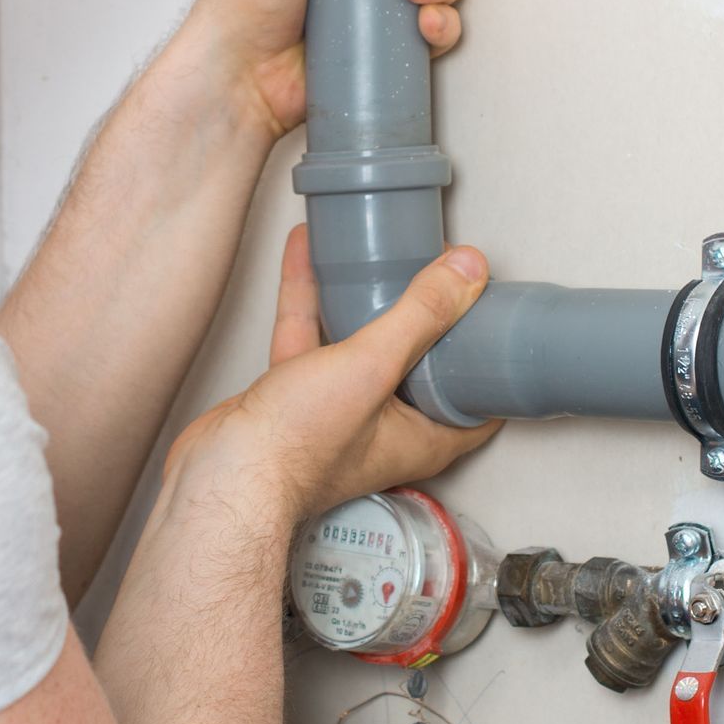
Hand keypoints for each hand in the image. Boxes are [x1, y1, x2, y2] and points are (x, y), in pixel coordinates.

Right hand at [164, 226, 499, 529]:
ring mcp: (337, 410)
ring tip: (380, 252)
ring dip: (368, 299)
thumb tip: (468, 269)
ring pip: (361, 345)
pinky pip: (310, 335)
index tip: (498, 318)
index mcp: (420, 437)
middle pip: (420, 367)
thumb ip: (421, 315)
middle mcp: (383, 427)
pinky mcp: (295, 395)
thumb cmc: (296, 448)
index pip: (479, 405)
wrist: (225, 472)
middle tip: (444, 275)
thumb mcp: (372, 367)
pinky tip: (308, 254)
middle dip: (432, 321)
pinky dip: (311, 296)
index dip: (493, 363)